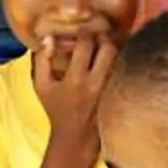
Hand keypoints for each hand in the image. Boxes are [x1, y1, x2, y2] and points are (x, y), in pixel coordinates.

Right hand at [29, 28, 115, 145]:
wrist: (76, 136)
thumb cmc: (57, 109)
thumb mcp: (41, 86)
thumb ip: (42, 60)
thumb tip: (49, 37)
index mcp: (76, 79)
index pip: (85, 45)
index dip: (84, 33)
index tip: (82, 30)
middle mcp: (97, 84)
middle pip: (109, 48)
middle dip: (104, 37)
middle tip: (100, 33)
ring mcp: (112, 89)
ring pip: (121, 58)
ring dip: (115, 48)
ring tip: (108, 43)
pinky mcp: (122, 94)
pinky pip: (126, 70)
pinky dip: (122, 60)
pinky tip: (116, 58)